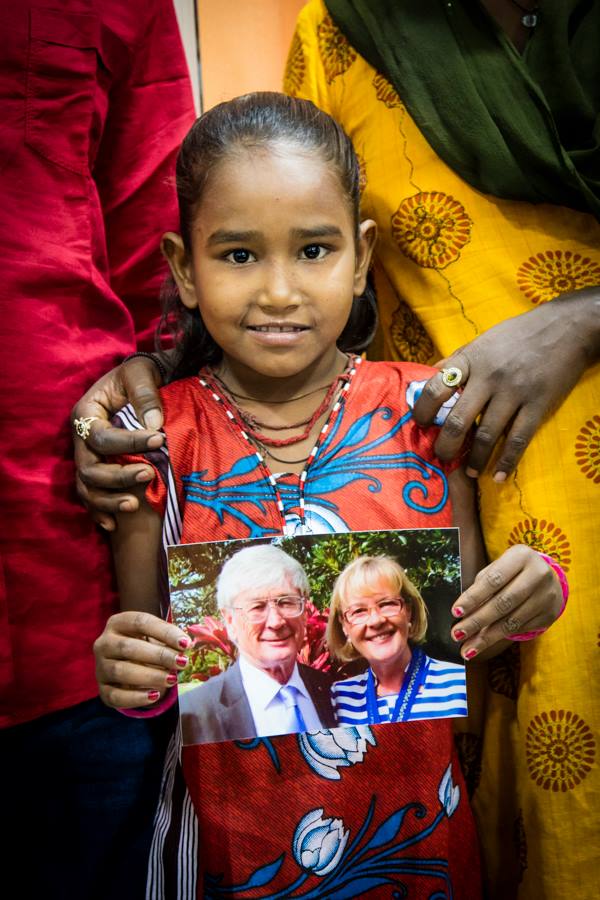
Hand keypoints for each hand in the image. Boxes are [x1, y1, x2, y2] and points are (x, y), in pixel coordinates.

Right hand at [72, 355, 165, 529]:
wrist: (140, 382)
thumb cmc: (139, 375)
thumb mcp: (141, 373)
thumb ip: (145, 395)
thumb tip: (154, 425)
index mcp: (86, 413)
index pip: (103, 437)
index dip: (130, 442)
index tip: (160, 440)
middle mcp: (81, 438)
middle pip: (88, 468)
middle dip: (118, 476)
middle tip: (149, 473)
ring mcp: (86, 457)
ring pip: (86, 488)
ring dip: (108, 500)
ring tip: (135, 504)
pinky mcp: (96, 470)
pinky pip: (89, 497)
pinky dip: (99, 512)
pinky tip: (114, 525)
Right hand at [94, 611, 189, 708]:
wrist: (128, 665)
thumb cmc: (146, 645)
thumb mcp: (155, 637)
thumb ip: (168, 639)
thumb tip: (186, 646)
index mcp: (118, 622)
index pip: (140, 622)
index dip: (165, 632)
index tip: (185, 643)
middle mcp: (104, 643)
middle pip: (129, 647)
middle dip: (159, 656)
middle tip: (182, 662)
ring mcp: (100, 667)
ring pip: (121, 671)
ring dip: (150, 676)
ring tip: (172, 679)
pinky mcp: (102, 689)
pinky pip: (116, 695)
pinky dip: (136, 697)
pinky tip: (155, 696)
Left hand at [412, 289, 599, 478]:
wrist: (566, 327)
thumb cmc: (519, 334)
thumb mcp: (482, 340)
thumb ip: (458, 360)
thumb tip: (431, 375)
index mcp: (471, 360)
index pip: (436, 389)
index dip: (423, 411)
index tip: (420, 425)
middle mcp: (489, 378)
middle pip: (458, 421)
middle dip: (446, 446)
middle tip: (442, 457)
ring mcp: (514, 393)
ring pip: (486, 436)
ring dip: (474, 460)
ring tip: (469, 473)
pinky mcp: (537, 405)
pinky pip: (518, 439)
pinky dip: (506, 462)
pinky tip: (497, 476)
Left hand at [449, 545, 563, 659]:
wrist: (548, 578)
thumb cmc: (512, 572)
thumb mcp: (498, 568)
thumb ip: (481, 586)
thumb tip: (462, 613)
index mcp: (521, 556)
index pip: (493, 579)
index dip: (473, 597)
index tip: (456, 612)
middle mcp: (537, 575)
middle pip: (502, 603)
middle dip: (477, 621)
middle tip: (457, 634)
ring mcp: (546, 596)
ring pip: (511, 621)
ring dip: (486, 637)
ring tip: (466, 648)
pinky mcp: (548, 615)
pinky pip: (520, 629)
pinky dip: (499, 638)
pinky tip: (483, 644)